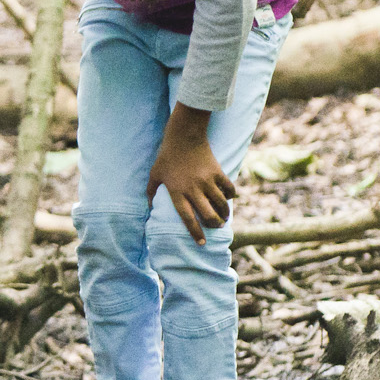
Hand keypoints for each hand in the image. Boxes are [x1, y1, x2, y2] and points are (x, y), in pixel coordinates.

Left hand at [145, 106, 234, 244]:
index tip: (202, 244)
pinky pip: (228, 189)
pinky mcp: (217, 172)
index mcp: (176, 192)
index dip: (195, 233)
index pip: (187, 218)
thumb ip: (151, 192)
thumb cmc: (167, 156)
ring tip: (223, 218)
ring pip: (221, 204)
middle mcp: (193, 189)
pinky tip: (228, 199)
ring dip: (224, 214)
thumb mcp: (154, 174)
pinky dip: (230, 196)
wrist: (184, 136)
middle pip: (208, 215)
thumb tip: (150, 209)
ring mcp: (206, 181)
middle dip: (214, 225)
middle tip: (216, 227)